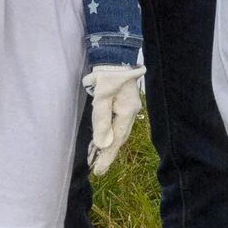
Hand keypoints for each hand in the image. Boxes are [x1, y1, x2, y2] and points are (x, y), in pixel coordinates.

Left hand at [84, 62, 144, 177]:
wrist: (114, 55)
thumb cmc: (106, 76)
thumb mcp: (101, 99)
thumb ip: (101, 122)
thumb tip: (102, 144)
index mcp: (127, 113)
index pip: (116, 140)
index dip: (106, 157)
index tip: (98, 171)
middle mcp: (131, 112)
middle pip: (119, 138)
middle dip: (107, 154)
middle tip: (97, 169)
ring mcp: (128, 107)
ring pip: (118, 131)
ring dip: (107, 145)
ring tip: (96, 158)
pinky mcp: (123, 103)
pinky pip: (116, 123)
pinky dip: (109, 133)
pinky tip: (103, 138)